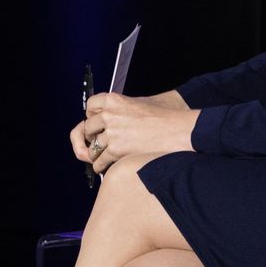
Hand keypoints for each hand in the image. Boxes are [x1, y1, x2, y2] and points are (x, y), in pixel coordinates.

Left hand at [71, 90, 196, 174]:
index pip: (90, 106)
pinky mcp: (117, 149)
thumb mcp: (140, 103)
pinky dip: (99, 165)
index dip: (91, 115)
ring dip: (95, 154)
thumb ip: (121, 109)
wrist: (178, 129)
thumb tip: (108, 119)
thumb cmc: (164, 116)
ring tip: (99, 158)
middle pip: (88, 127)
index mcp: (114, 99)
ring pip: (92, 146)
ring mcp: (112, 132)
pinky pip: (99, 160)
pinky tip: (103, 167)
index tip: (94, 122)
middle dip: (91, 136)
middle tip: (96, 142)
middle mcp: (110, 114)